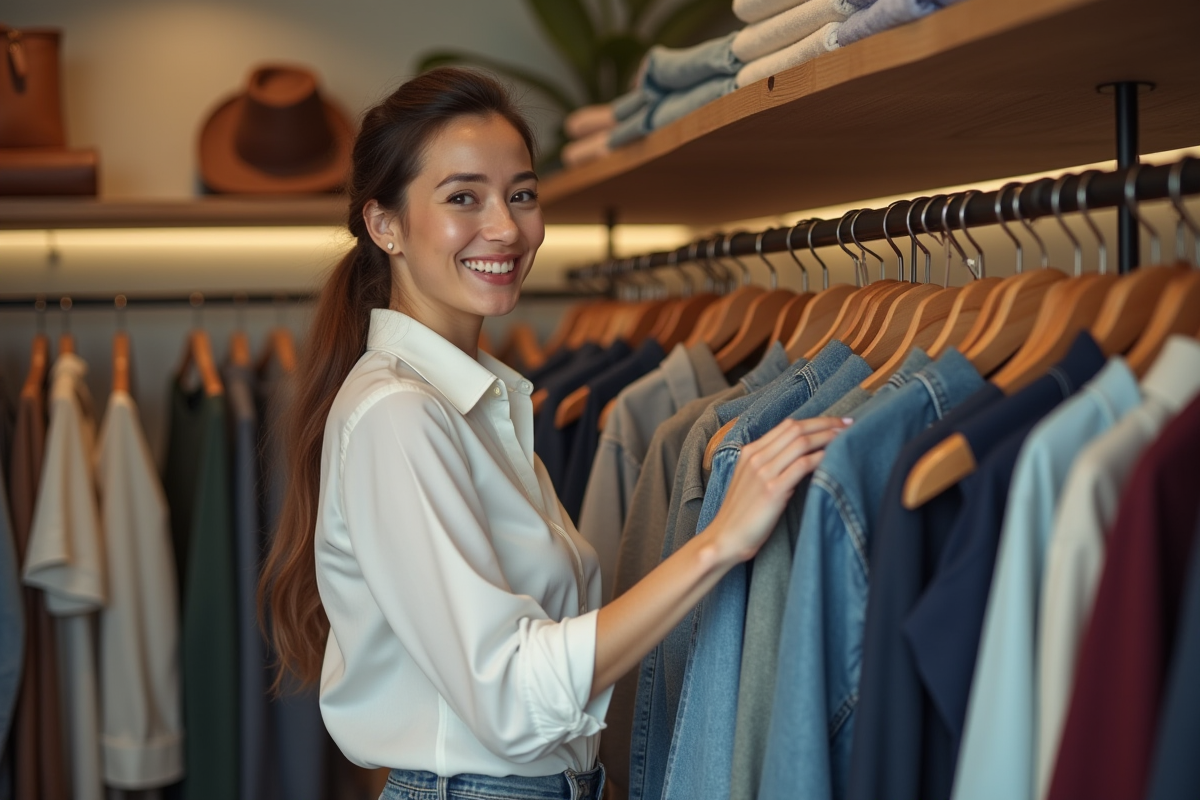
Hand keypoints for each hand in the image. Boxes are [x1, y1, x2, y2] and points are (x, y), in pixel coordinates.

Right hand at [707, 416, 847, 563]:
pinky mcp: (772, 490)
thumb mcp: (751, 481)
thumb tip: (800, 458)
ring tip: (846, 437)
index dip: (815, 421)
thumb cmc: (741, 514)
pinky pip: (802, 465)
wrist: (725, 538)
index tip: (835, 422)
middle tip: (849, 424)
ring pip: (801, 443)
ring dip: (827, 437)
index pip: (787, 425)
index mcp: (750, 452)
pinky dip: (820, 458)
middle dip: (826, 424)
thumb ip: (769, 465)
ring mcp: (763, 472)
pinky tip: (833, 457)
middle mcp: (756, 457)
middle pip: (796, 429)